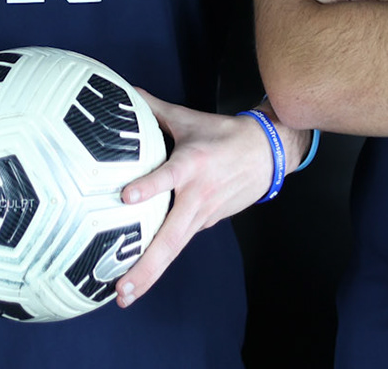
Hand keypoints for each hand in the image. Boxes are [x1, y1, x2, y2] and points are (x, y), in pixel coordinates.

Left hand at [112, 94, 274, 308]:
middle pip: (172, 236)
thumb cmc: (222, 135)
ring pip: (175, 248)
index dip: (149, 186)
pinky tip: (137, 278)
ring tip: (123, 296)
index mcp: (192, 163)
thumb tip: (123, 91)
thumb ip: (153, 108)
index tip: (126, 197)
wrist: (267, 154)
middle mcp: (197, 195)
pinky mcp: (206, 223)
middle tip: (120, 287)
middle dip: (146, 264)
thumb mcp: (188, 117)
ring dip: (150, 274)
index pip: (169, 175)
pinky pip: (178, 242)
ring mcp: (203, 214)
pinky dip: (159, 261)